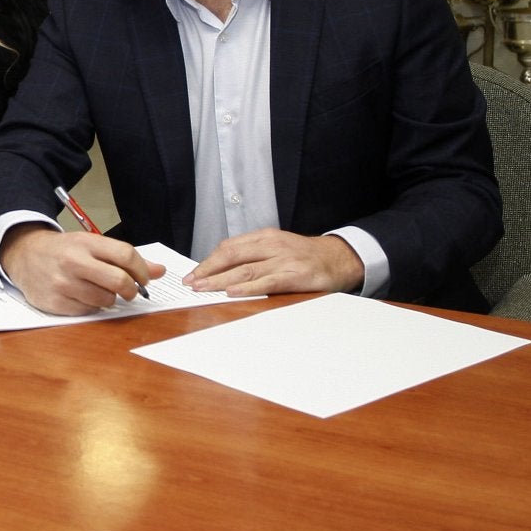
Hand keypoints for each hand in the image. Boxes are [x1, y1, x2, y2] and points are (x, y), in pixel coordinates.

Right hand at [0, 225, 165, 315]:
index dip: (142, 270)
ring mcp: (63, 284)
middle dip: (131, 289)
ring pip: (106, 300)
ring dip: (109, 298)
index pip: (126, 256)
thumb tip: (159, 271)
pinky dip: (91, 306)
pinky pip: (88, 311)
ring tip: (98, 289)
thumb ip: (125, 258)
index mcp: (86, 243)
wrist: (24, 255)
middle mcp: (74, 262)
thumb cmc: (63, 250)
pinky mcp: (55, 302)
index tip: (143, 278)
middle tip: (129, 290)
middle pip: (119, 281)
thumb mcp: (92, 245)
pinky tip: (82, 296)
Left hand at [183, 229, 363, 296]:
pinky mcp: (296, 276)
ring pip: (245, 270)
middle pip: (232, 256)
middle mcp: (272, 245)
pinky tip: (232, 292)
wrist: (339, 258)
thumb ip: (253, 256)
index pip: (229, 247)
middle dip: (208, 270)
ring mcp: (284, 260)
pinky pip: (267, 283)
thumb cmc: (304, 256)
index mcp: (265, 237)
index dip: (208, 261)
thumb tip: (221, 271)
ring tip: (203, 289)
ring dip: (220, 280)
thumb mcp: (277, 248)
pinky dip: (248, 288)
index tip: (192, 274)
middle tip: (190, 283)